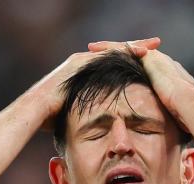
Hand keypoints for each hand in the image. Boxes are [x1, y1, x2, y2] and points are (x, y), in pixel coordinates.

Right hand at [30, 37, 161, 128]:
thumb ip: (89, 113)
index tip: (149, 62)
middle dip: (136, 48)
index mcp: (85, 74)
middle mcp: (84, 62)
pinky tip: (141, 52)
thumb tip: (101, 129)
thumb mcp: (76, 114)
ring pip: (114, 49)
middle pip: (116, 52)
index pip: (112, 64)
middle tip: (156, 45)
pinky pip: (108, 54)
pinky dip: (125, 51)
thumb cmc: (52, 119)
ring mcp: (82, 60)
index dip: (130, 62)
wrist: (37, 112)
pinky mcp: (81, 62)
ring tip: (153, 45)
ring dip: (134, 46)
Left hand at [88, 40, 193, 132]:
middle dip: (115, 55)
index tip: (113, 71)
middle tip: (97, 54)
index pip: (141, 69)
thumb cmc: (184, 117)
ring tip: (92, 49)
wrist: (189, 106)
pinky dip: (109, 48)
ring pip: (126, 49)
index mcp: (163, 75)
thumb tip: (162, 138)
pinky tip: (95, 50)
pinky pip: (123, 49)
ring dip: (108, 49)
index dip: (126, 69)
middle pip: (132, 55)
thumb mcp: (170, 116)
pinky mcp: (149, 56)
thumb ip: (163, 119)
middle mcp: (159, 63)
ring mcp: (155, 58)